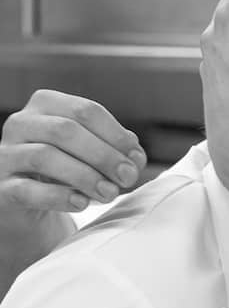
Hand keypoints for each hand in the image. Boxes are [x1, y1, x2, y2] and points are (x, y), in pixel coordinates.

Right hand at [0, 89, 145, 213]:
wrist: (26, 200)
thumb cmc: (65, 169)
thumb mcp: (90, 153)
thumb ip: (115, 150)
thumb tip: (135, 157)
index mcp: (45, 104)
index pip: (85, 111)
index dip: (115, 135)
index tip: (136, 159)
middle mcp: (21, 123)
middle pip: (66, 131)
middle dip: (103, 155)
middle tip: (127, 177)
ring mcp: (6, 154)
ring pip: (45, 157)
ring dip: (85, 176)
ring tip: (109, 193)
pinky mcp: (0, 187)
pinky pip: (28, 190)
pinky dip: (58, 197)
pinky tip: (81, 203)